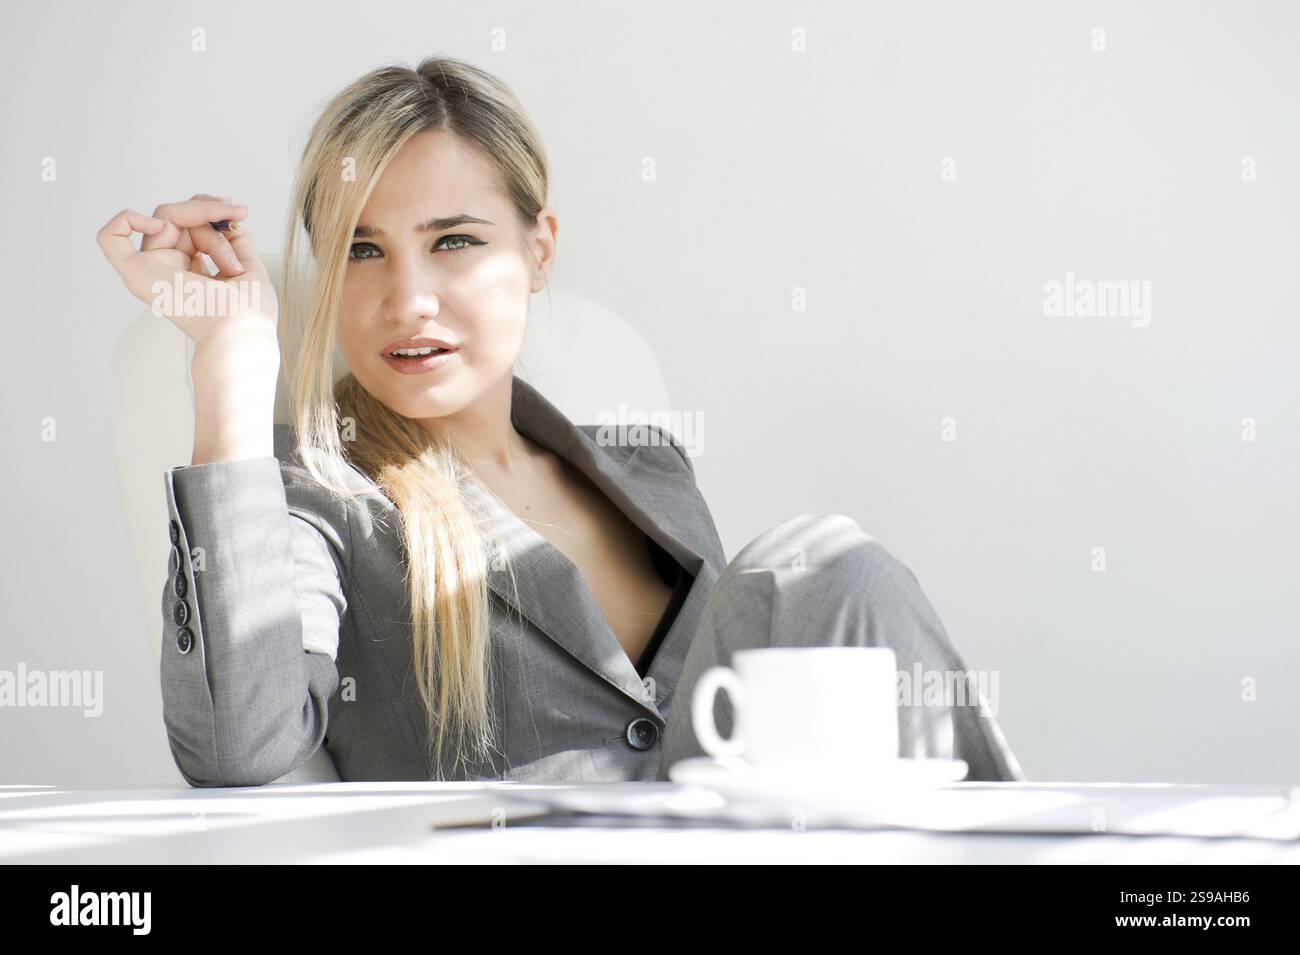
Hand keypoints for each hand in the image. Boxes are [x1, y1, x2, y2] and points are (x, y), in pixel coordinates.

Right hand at [96, 194, 278, 351]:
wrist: (241, 331)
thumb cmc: (249, 314)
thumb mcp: (249, 266)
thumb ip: (234, 240)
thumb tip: (225, 218)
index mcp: (190, 269)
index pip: (191, 223)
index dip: (212, 209)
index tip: (241, 212)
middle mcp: (168, 269)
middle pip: (177, 216)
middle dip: (209, 212)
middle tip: (238, 216)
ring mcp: (152, 270)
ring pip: (166, 218)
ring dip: (206, 229)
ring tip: (229, 261)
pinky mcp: (137, 274)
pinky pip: (111, 238)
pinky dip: (127, 220)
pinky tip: (158, 225)